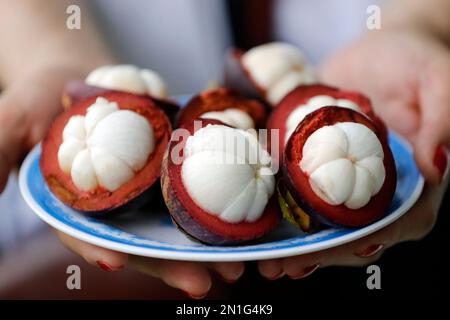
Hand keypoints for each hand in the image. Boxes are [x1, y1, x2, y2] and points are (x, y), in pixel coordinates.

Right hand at [0, 64, 244, 298]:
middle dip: (170, 264)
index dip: (98, 248)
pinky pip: (192, 188)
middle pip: (142, 240)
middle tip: (201, 283)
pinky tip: (240, 220)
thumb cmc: (41, 98)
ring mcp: (144, 189)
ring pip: (174, 223)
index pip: (85, 233)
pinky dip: (213, 204)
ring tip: (233, 264)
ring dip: (203, 246)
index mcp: (76, 205)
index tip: (115, 262)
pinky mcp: (168, 169)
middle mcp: (115, 206)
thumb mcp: (11, 121)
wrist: (80, 79)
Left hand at [258, 28, 449, 278]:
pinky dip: (287, 212)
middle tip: (280, 267)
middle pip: (352, 235)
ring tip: (268, 260)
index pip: (388, 227)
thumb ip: (442, 123)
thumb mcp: (438, 82)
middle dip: (317, 255)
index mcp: (416, 186)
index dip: (355, 246)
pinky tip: (266, 224)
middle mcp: (383, 193)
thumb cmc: (415, 62)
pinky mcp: (325, 169)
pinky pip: (307, 195)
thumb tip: (437, 167)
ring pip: (326, 224)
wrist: (382, 49)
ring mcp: (352, 184)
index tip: (320, 256)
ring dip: (297, 245)